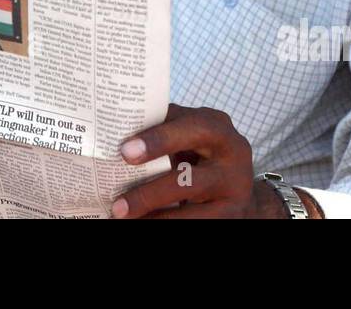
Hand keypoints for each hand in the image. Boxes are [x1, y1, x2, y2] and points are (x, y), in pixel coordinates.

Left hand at [113, 104, 313, 217]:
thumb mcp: (188, 131)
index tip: (125, 152)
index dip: (158, 139)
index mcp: (217, 126)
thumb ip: (161, 128)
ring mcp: (236, 191)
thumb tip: (114, 135)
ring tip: (123, 218)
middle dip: (150, 194)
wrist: (236, 179)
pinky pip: (197, 222)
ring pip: (192, 211)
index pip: (190, 128)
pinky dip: (166, 221)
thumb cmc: (200, 147)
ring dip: (154, 218)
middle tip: (117, 206)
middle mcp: (234, 158)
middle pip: (189, 179)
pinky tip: (144, 222)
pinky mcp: (232, 216)